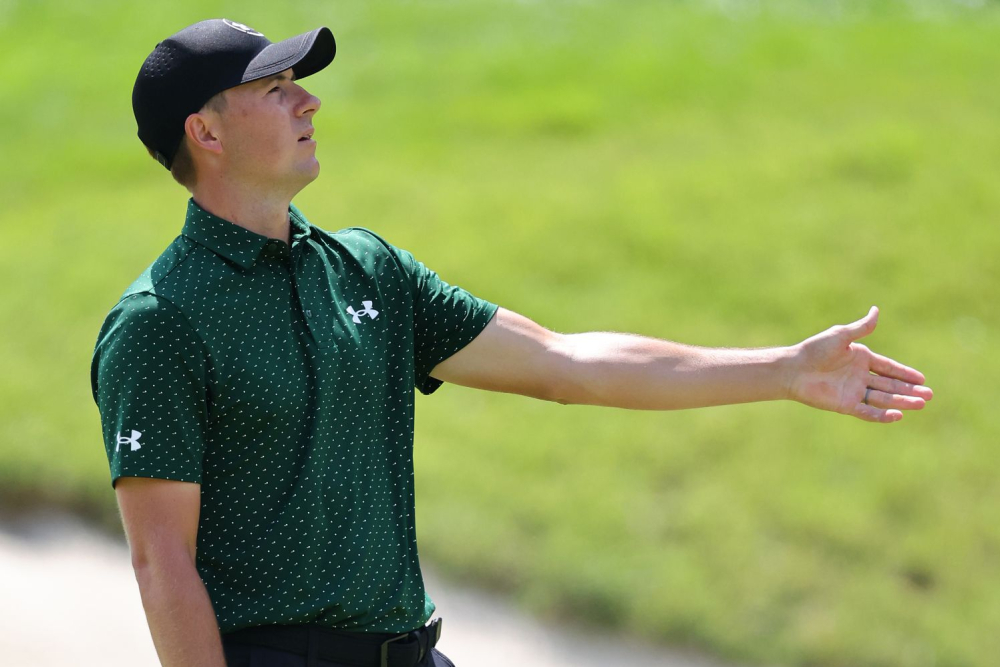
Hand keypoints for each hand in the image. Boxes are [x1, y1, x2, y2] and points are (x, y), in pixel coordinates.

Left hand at [787, 306, 932, 422]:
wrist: (793, 369)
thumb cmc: (814, 350)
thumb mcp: (841, 336)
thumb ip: (861, 328)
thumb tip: (876, 310)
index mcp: (860, 358)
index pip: (888, 367)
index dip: (905, 374)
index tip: (922, 379)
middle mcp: (859, 376)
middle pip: (889, 385)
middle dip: (909, 390)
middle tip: (929, 395)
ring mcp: (853, 391)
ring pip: (883, 398)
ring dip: (901, 401)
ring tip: (920, 404)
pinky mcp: (845, 405)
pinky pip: (867, 411)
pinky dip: (882, 415)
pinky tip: (898, 415)